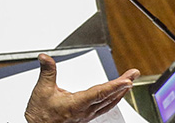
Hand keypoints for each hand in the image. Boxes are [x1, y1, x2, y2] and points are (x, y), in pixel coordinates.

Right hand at [24, 53, 140, 122]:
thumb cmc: (41, 115)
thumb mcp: (42, 90)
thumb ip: (47, 72)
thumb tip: (45, 57)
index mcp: (76, 104)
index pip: (99, 93)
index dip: (114, 86)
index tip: (127, 80)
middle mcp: (84, 111)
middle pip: (109, 97)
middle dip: (123, 85)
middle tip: (134, 74)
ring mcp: (86, 115)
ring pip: (109, 104)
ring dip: (121, 92)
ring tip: (129, 83)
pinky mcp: (85, 117)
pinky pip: (104, 108)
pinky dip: (113, 99)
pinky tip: (116, 95)